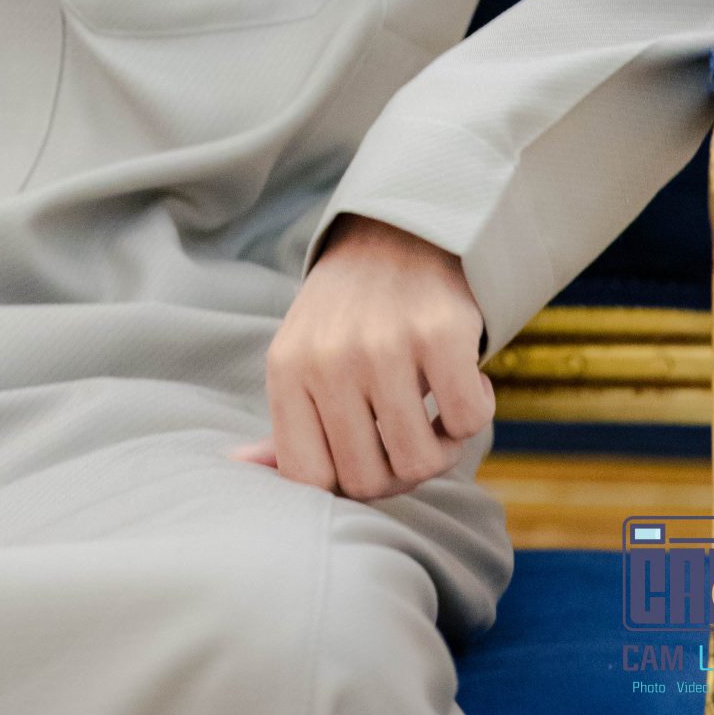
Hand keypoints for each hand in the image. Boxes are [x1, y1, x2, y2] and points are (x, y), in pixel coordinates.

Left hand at [231, 214, 493, 499]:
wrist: (401, 230)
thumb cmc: (349, 313)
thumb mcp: (302, 357)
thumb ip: (284, 423)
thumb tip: (238, 466)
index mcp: (287, 370)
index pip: (308, 479)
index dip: (347, 484)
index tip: (370, 456)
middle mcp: (328, 359)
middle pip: (369, 482)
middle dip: (399, 472)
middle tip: (412, 431)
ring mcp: (383, 345)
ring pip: (421, 462)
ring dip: (443, 447)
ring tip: (437, 407)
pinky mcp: (439, 333)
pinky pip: (468, 422)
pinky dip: (475, 410)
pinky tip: (465, 378)